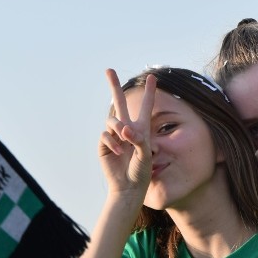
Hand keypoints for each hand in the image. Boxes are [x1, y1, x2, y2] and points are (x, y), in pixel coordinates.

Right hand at [98, 70, 154, 201]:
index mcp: (142, 128)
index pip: (146, 106)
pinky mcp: (104, 144)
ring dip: (118, 128)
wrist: (128, 187)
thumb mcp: (145, 154)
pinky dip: (112, 142)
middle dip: (114, 86)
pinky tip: (117, 152)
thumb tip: (124, 129)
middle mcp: (127, 129)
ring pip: (113, 119)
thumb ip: (137, 139)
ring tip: (124, 140)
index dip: (149, 92)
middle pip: (120, 102)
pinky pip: (106, 135)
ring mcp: (115, 136)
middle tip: (109, 70)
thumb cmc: (141, 171)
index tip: (152, 76)